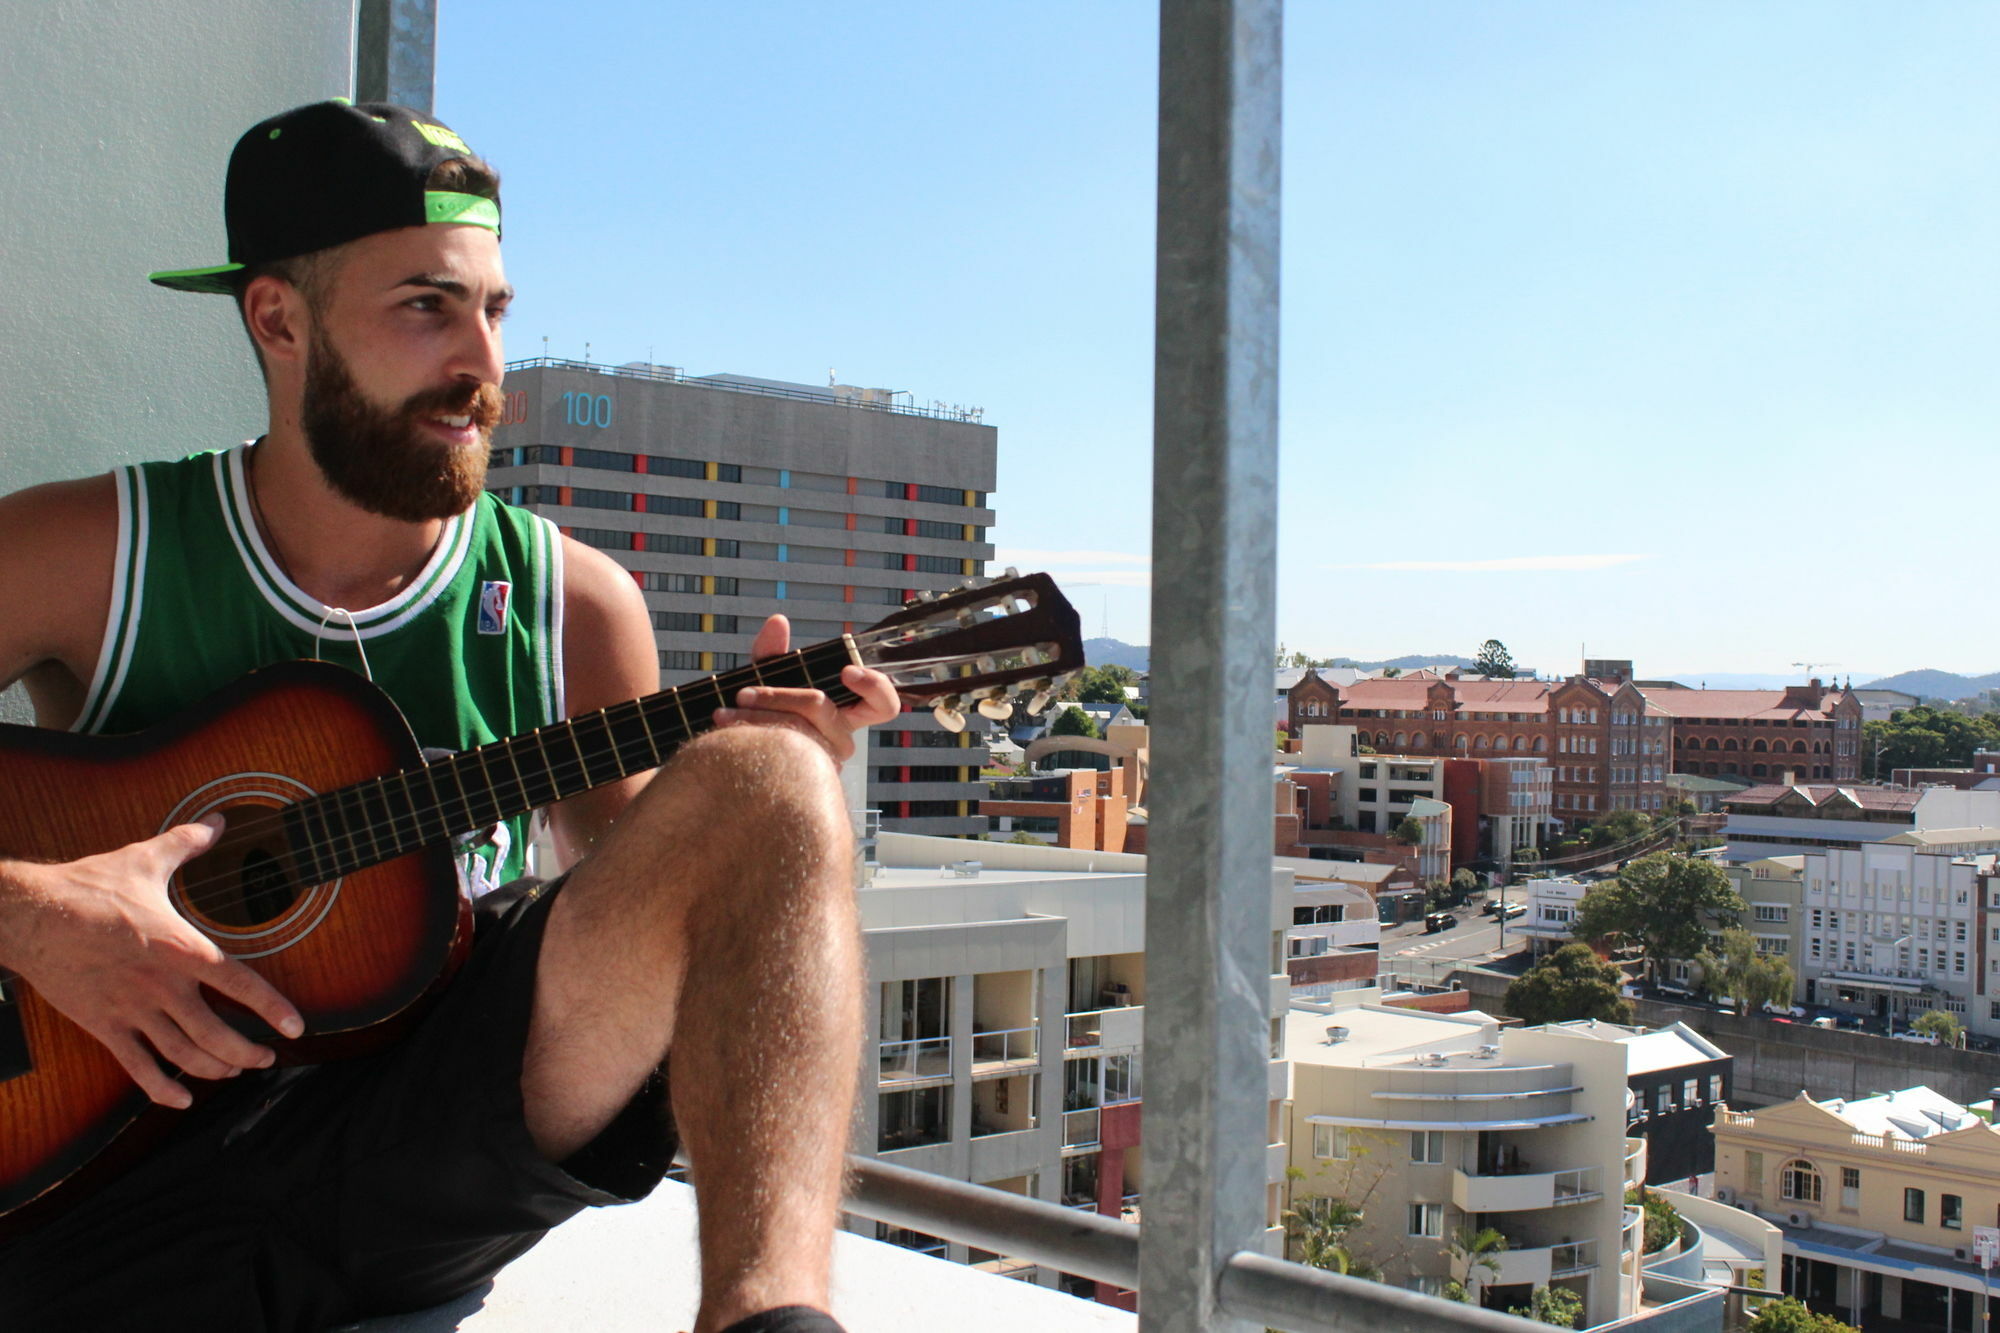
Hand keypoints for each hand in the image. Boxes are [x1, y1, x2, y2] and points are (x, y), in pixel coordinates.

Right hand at [1, 816, 303, 1107]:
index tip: (296, 1028)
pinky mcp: (103, 1025)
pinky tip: (180, 1099)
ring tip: (233, 1072)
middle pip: (216, 1035)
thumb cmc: (91, 887)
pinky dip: (161, 1089)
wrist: (32, 915)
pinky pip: (136, 1067)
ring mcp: (132, 1010)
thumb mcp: (146, 859)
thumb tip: (218, 820)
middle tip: (265, 1059)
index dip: (272, 1008)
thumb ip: (188, 842)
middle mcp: (163, 986)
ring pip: (183, 1056)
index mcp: (182, 948)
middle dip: (246, 1053)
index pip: (241, 984)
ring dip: (213, 1070)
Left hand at [712, 615, 901, 761]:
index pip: (884, 705)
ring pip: (798, 734)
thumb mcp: (769, 678)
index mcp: (846, 712)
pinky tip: (728, 737)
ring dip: (758, 718)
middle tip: (744, 693)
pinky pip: (782, 756)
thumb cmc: (764, 713)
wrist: (737, 755)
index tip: (846, 671)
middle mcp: (841, 738)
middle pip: (822, 709)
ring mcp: (824, 763)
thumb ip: (772, 651)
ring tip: (724, 713)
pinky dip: (754, 738)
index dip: (874, 686)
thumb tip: (778, 620)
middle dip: (781, 696)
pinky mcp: (803, 781)